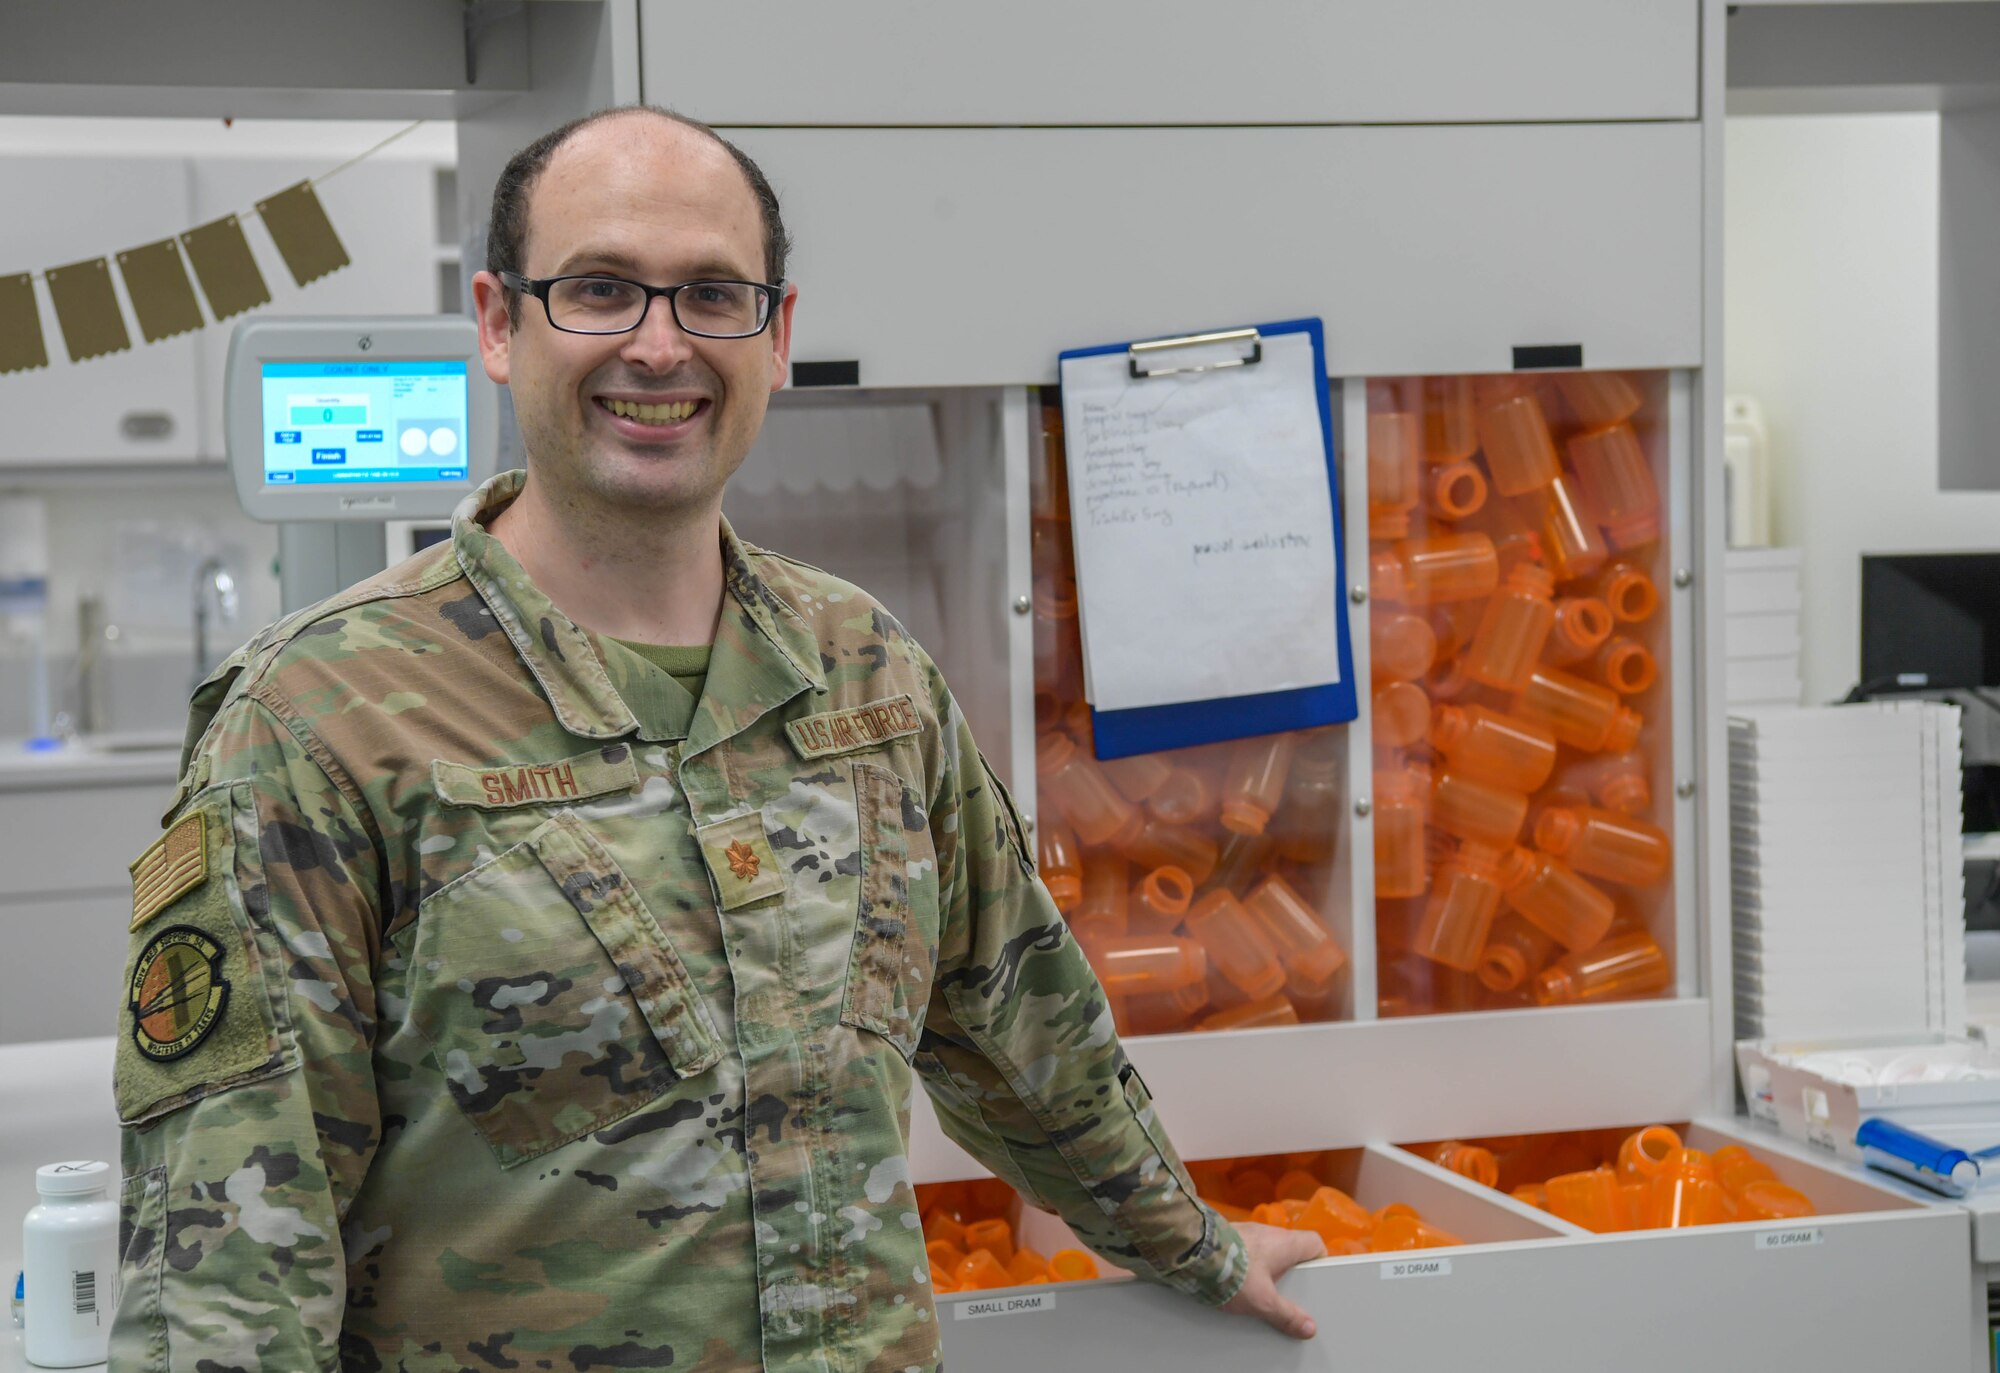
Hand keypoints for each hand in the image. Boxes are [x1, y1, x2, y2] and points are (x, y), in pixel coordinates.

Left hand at [1218, 1221, 1324, 1339]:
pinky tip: (1236, 1280)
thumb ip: (1286, 1315)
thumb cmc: (1232, 1271)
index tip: (1317, 1277)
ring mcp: (1246, 1231)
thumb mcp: (1263, 1301)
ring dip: (1265, 1266)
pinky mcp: (1227, 1235)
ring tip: (1258, 1289)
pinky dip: (1245, 1263)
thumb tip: (1307, 1327)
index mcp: (1285, 1243)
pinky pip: (1245, 1249)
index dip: (1319, 1260)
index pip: (1314, 1243)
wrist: (1191, 1252)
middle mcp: (1267, 1232)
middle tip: (1285, 1291)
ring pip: (1265, 1249)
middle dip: (1288, 1269)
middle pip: (1289, 1248)